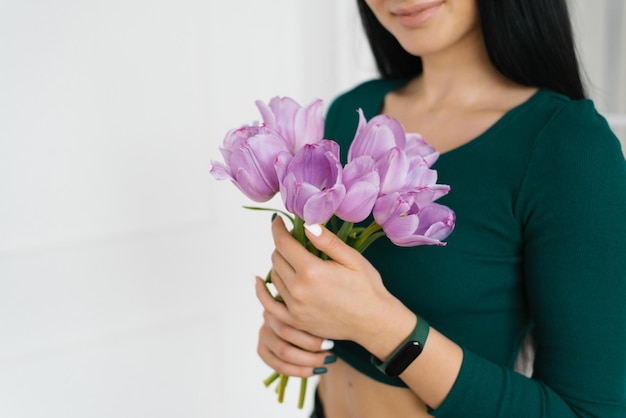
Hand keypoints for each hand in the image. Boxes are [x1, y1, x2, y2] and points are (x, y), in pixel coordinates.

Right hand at [255, 276, 334, 376]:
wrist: (309, 322)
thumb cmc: (319, 312)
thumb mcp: (318, 305)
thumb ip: (320, 307)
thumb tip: (337, 308)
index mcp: (281, 299)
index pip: (292, 317)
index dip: (312, 332)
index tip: (332, 339)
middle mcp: (268, 315)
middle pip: (287, 333)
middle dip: (312, 345)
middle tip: (331, 349)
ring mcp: (263, 333)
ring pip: (283, 353)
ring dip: (307, 361)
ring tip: (327, 361)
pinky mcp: (262, 349)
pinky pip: (278, 366)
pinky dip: (298, 371)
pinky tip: (315, 371)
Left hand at [263, 216, 403, 348]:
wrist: (373, 322)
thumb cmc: (367, 287)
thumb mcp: (352, 259)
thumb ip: (327, 241)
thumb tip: (307, 224)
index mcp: (311, 271)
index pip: (283, 243)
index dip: (278, 228)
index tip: (277, 220)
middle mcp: (298, 289)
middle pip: (276, 258)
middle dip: (282, 245)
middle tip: (295, 240)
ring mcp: (294, 308)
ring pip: (273, 277)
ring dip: (279, 264)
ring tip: (292, 259)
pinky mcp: (295, 321)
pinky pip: (269, 305)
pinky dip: (262, 292)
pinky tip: (259, 282)